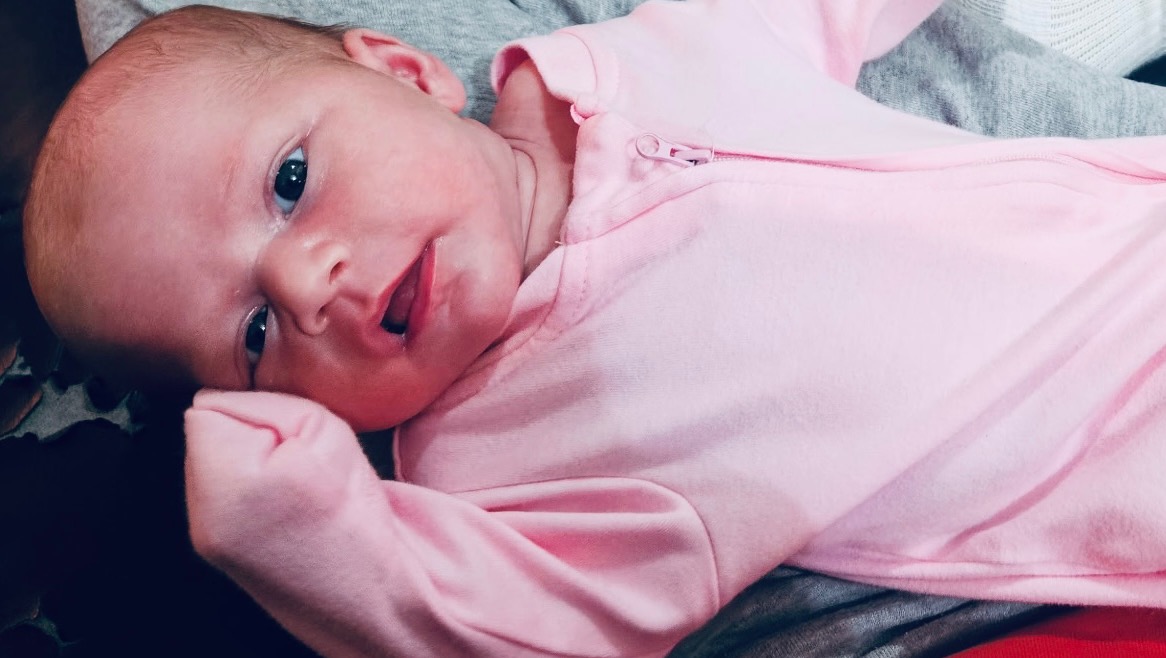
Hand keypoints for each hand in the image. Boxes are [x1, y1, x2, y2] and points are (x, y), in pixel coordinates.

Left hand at [183, 389, 378, 566]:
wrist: (378, 595)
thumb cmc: (363, 518)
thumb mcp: (327, 433)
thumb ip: (272, 404)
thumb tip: (238, 397)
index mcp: (226, 485)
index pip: (210, 404)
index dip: (259, 409)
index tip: (296, 436)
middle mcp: (202, 516)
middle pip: (206, 433)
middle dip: (249, 433)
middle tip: (299, 463)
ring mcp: (205, 538)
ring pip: (214, 461)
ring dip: (249, 460)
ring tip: (295, 488)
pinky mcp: (217, 550)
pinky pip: (222, 491)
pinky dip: (251, 489)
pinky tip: (286, 507)